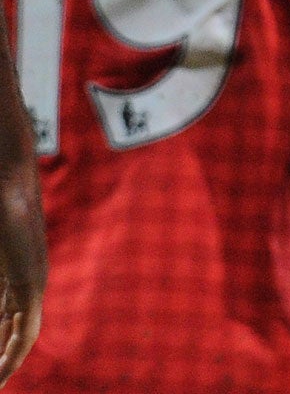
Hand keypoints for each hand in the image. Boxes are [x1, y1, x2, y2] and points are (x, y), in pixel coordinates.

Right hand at [0, 171, 42, 384]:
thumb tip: (2, 284)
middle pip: (11, 332)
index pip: (6, 321)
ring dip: (6, 364)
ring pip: (20, 336)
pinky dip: (14, 354)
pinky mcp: (31, 279)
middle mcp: (25, 280)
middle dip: (0, 361)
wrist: (5, 171)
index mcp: (10, 274)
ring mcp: (31, 280)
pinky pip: (26, 329)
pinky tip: (2, 374)